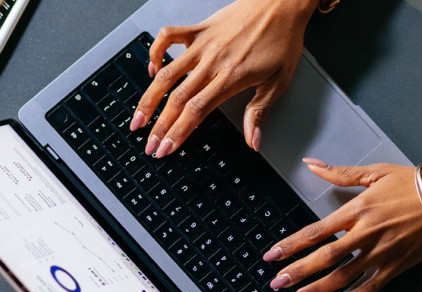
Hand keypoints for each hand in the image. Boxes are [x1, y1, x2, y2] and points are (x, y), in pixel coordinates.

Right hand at [132, 0, 316, 156]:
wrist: (282, 4)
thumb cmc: (282, 39)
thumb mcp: (279, 81)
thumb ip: (260, 112)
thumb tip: (253, 141)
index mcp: (232, 77)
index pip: (196, 111)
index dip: (178, 133)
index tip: (166, 148)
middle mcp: (213, 61)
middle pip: (177, 99)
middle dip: (160, 126)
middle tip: (149, 144)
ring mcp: (203, 44)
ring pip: (167, 73)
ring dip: (149, 99)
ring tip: (139, 118)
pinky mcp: (199, 29)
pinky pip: (168, 36)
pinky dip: (155, 52)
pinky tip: (152, 69)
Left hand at [263, 159, 421, 291]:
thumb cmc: (417, 185)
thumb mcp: (376, 172)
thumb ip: (341, 173)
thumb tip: (313, 166)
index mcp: (357, 210)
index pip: (315, 232)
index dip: (291, 245)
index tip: (273, 255)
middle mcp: (366, 234)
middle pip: (323, 258)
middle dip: (296, 272)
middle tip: (277, 283)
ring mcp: (381, 253)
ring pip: (342, 277)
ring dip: (317, 290)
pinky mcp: (395, 267)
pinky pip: (369, 288)